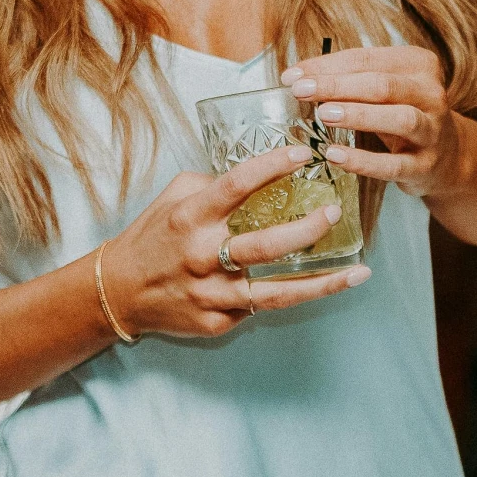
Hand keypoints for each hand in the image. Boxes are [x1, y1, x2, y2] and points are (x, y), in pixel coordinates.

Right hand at [100, 145, 369, 339]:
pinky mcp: (216, 322)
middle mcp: (202, 256)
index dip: (272, 166)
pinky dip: (288, 297)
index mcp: (190, 217)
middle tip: (334, 212)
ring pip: (276, 292)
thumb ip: (212, 186)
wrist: (119, 292)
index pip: (236, 185)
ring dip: (323, 282)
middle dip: (308, 228)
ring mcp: (211, 294)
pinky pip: (259, 308)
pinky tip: (317, 287)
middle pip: (266, 244)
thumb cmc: (152, 238)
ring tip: (358, 272)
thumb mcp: (173, 199)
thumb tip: (258, 176)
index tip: (302, 153)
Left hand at [285, 45, 463, 197]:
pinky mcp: (426, 165)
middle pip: (382, 85)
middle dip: (337, 86)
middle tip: (301, 91)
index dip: (327, 66)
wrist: (447, 156)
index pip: (366, 60)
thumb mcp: (382, 90)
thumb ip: (348, 79)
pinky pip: (393, 164)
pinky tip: (334, 156)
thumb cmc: (401, 112)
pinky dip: (363, 161)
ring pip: (399, 118)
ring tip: (324, 114)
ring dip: (358, 115)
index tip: (292, 76)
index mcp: (418, 65)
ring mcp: (432, 131)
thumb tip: (296, 77)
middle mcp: (431, 94)